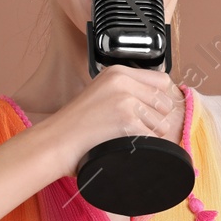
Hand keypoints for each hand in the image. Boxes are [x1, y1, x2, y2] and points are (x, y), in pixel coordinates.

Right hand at [37, 65, 180, 177]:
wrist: (55, 142)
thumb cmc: (75, 124)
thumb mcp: (100, 92)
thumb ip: (126, 89)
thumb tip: (161, 99)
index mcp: (117, 72)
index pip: (162, 81)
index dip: (160, 99)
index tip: (152, 111)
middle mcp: (123, 82)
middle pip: (165, 103)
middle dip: (155, 119)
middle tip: (132, 128)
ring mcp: (125, 102)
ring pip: (162, 123)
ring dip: (149, 135)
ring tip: (123, 136)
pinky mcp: (127, 122)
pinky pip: (153, 139)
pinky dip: (143, 147)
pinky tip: (123, 145)